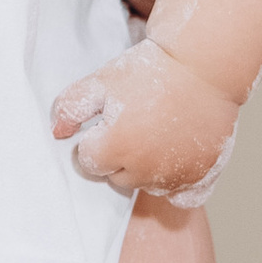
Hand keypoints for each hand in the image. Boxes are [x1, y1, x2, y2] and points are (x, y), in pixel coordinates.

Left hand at [51, 39, 238, 201]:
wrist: (202, 65)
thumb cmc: (149, 71)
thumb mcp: (101, 81)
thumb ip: (71, 107)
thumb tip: (58, 133)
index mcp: (116, 148)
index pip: (89, 162)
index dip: (95, 139)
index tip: (109, 120)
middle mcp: (145, 169)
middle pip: (117, 177)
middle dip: (118, 156)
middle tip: (135, 123)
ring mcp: (177, 175)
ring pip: (147, 186)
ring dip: (146, 169)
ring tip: (156, 134)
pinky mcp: (204, 175)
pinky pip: (183, 197)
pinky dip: (176, 184)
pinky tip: (175, 160)